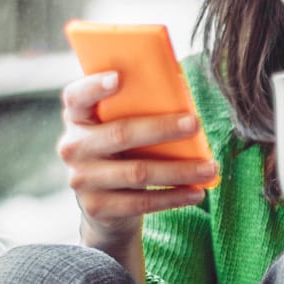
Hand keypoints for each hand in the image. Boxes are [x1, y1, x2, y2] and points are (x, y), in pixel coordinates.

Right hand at [56, 72, 216, 246]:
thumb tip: (180, 88)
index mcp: (78, 118)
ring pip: (137, 172)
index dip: (94, 86)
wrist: (104, 205)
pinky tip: (196, 192)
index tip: (119, 77)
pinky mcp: (97, 207)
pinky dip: (173, 197)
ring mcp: (82, 179)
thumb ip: (138, 106)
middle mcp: (73, 147)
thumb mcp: (120, 126)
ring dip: (179, 170)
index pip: (76, 96)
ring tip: (210, 167)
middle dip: (162, 129)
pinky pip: (141, 202)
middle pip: (120, 133)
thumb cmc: (122, 150)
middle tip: (195, 124)